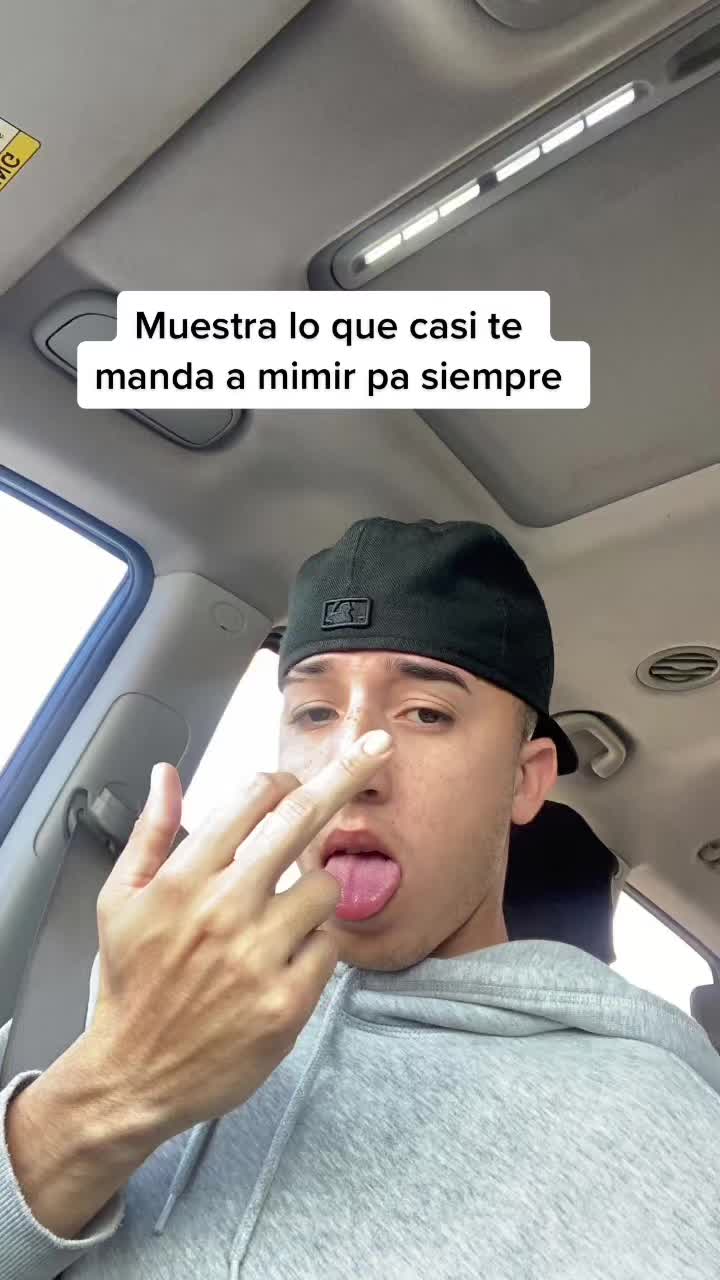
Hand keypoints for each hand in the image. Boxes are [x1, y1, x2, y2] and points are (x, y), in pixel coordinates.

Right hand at [86, 729, 392, 1144]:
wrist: (133, 1076)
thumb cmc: (130, 985)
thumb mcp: (118, 900)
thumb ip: (150, 831)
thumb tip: (168, 775)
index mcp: (183, 878)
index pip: (252, 796)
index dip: (281, 779)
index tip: (294, 779)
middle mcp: (224, 909)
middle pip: (302, 818)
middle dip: (348, 773)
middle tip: (378, 747)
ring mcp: (258, 956)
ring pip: (324, 885)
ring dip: (316, 889)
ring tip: (283, 915)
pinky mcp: (287, 1003)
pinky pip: (330, 945)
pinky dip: (317, 944)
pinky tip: (285, 958)